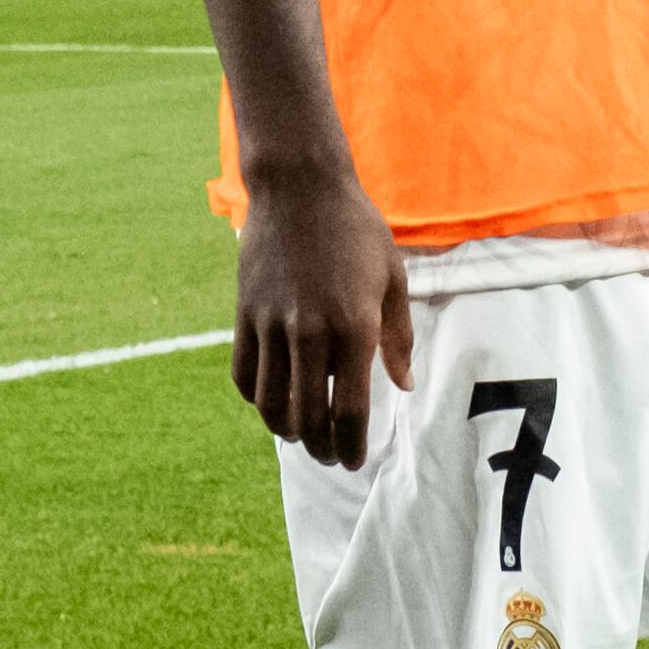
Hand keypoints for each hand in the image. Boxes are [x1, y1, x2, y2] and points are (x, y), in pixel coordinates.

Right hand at [227, 162, 410, 468]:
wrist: (300, 188)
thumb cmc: (357, 230)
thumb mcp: (392, 277)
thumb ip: (397, 337)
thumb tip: (404, 387)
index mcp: (355, 325)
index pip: (350, 410)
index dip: (352, 445)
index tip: (355, 461)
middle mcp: (311, 332)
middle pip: (308, 417)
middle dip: (322, 448)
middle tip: (331, 457)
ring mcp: (273, 325)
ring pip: (271, 404)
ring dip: (287, 430)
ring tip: (302, 435)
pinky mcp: (245, 315)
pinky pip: (244, 375)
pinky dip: (256, 399)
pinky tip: (272, 402)